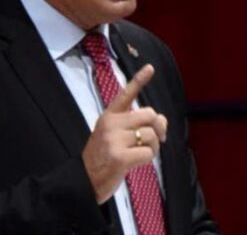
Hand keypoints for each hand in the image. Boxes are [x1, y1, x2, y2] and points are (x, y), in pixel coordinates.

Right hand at [81, 64, 167, 203]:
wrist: (84, 179)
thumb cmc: (103, 157)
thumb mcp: (112, 135)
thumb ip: (134, 124)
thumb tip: (162, 121)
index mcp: (108, 116)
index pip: (126, 94)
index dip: (139, 80)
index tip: (150, 67)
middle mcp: (110, 124)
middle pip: (149, 114)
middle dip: (158, 128)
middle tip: (156, 139)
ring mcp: (114, 140)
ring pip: (151, 135)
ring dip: (154, 146)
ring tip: (141, 153)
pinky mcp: (120, 157)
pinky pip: (148, 152)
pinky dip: (148, 158)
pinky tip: (137, 163)